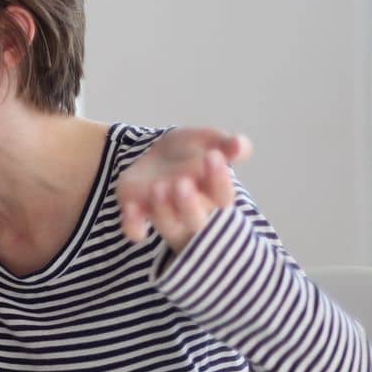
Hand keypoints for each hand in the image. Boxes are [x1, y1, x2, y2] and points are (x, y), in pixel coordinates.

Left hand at [117, 128, 250, 251]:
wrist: (158, 152)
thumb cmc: (192, 151)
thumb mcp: (208, 141)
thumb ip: (226, 144)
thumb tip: (240, 145)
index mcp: (213, 194)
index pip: (223, 196)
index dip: (219, 179)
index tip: (213, 155)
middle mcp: (191, 210)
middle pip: (196, 221)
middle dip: (189, 205)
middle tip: (182, 182)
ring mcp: (164, 214)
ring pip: (168, 226)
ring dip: (163, 211)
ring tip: (158, 187)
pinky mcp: (139, 214)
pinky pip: (135, 230)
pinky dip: (133, 226)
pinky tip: (131, 207)